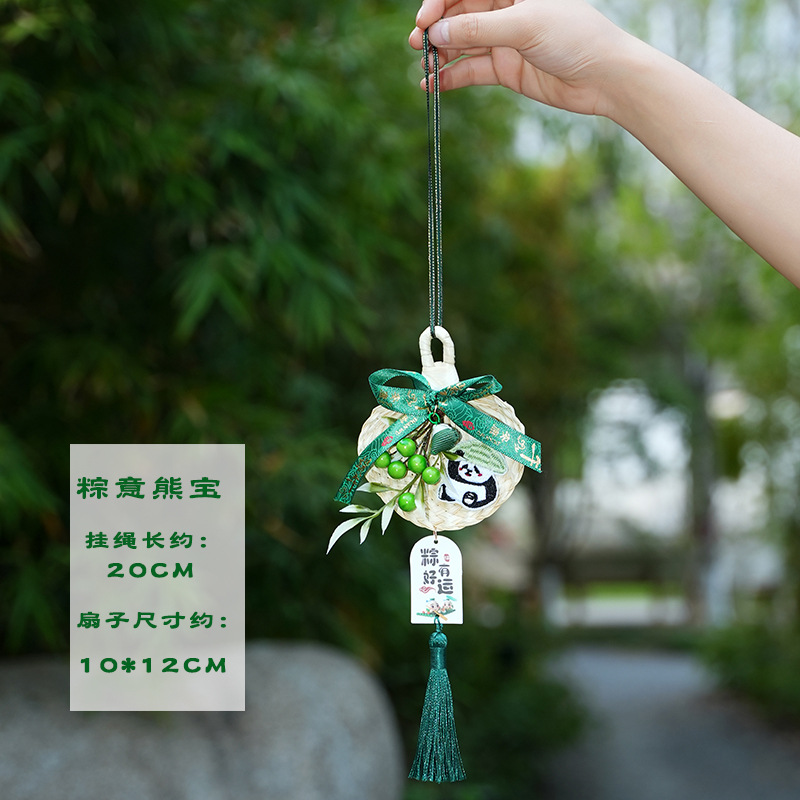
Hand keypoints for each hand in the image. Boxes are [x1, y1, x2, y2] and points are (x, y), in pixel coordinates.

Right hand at [409, 0, 637, 117]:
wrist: (604, 77)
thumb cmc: (575, 37)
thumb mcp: (524, 26)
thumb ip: (479, 28)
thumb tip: (438, 31)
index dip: (441, 2)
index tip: (425, 20)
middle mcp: (506, 11)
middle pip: (459, 15)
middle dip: (436, 29)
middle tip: (418, 45)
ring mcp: (505, 41)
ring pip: (462, 44)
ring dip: (440, 55)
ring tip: (424, 68)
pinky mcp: (506, 70)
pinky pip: (471, 71)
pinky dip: (451, 78)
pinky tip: (433, 86)